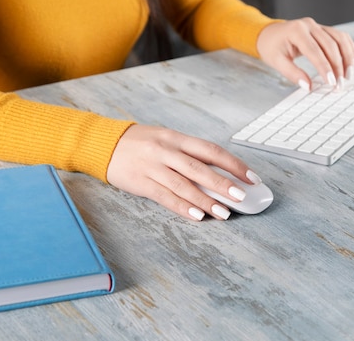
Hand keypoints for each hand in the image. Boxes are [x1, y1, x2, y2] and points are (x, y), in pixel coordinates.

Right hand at [106, 125, 261, 220]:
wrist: (103, 143)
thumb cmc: (140, 143)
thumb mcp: (165, 140)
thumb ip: (188, 155)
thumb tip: (217, 176)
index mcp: (176, 138)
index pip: (211, 150)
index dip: (233, 164)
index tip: (251, 177)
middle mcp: (166, 150)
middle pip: (200, 168)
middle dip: (223, 184)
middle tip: (242, 197)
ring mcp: (153, 166)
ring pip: (184, 185)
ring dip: (205, 200)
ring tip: (223, 213)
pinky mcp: (140, 182)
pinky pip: (164, 196)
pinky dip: (182, 207)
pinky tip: (196, 215)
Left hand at [256, 18, 353, 90]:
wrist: (269, 34)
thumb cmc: (271, 47)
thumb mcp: (276, 62)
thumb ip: (292, 74)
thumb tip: (308, 86)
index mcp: (296, 31)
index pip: (315, 51)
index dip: (325, 68)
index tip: (331, 82)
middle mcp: (309, 25)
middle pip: (330, 45)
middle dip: (338, 66)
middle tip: (340, 84)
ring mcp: (318, 25)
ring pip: (340, 39)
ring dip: (347, 57)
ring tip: (348, 75)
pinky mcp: (323, 29)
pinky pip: (341, 37)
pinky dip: (348, 49)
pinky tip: (350, 62)